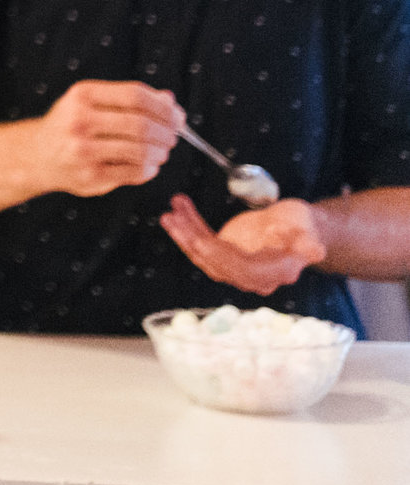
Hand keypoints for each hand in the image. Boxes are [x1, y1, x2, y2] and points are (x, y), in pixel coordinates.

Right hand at [31, 80, 180, 197]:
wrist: (37, 155)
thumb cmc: (72, 125)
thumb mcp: (93, 102)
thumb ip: (129, 100)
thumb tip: (170, 101)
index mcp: (82, 95)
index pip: (135, 95)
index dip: (163, 107)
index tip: (177, 116)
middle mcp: (79, 120)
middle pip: (141, 125)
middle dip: (166, 133)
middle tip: (173, 137)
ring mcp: (83, 150)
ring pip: (141, 151)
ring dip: (160, 153)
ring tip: (161, 152)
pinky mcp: (90, 176)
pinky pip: (134, 172)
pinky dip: (149, 169)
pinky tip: (148, 166)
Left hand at [161, 194, 327, 294]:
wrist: (299, 226)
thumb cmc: (305, 226)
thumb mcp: (309, 229)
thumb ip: (308, 241)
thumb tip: (314, 250)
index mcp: (276, 272)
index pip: (244, 270)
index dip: (221, 258)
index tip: (201, 241)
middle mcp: (253, 276)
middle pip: (217, 264)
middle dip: (192, 242)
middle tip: (174, 219)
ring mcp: (236, 267)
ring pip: (204, 255)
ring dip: (184, 234)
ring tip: (170, 213)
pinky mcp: (225, 255)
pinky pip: (202, 244)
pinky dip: (188, 226)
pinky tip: (179, 209)